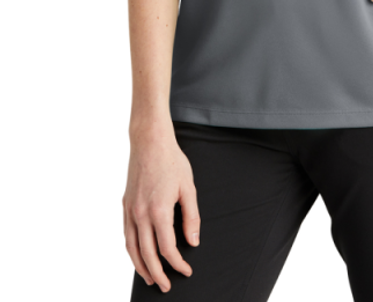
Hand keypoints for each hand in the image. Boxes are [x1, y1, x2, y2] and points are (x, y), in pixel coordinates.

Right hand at [123, 122, 200, 292]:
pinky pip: (125, 234)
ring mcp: (130, 210)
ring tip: (150, 278)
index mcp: (159, 211)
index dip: (177, 264)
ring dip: (140, 267)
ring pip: (132, 248)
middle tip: (166, 286)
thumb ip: (191, 216)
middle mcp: (141, 214)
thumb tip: (193, 242)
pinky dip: (131, 250)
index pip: (167, 249)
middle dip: (158, 274)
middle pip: (147, 255)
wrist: (149, 141)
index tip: (186, 271)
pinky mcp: (125, 204)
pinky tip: (138, 255)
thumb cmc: (171, 161)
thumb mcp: (188, 187)